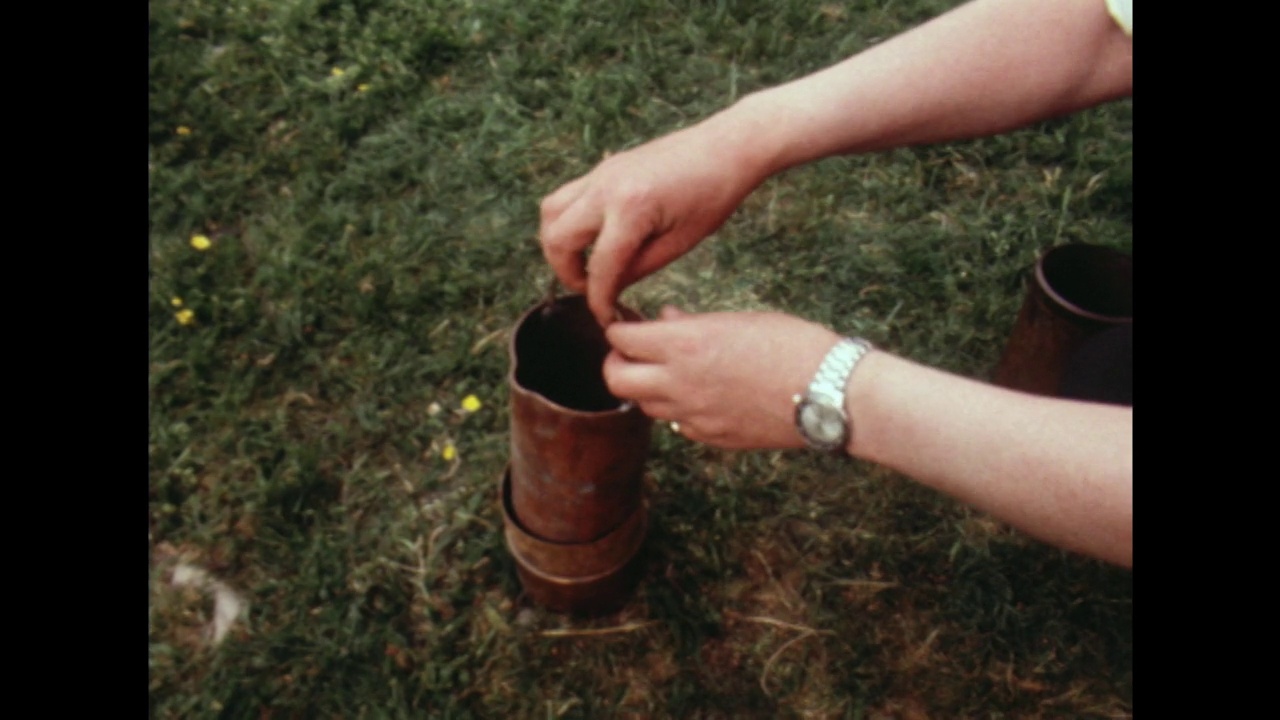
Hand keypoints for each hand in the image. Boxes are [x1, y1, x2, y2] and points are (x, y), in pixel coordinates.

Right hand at [539, 117, 765, 326]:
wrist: (725, 147)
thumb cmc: (713, 195)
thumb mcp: (679, 243)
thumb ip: (638, 269)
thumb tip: (609, 289)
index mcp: (631, 209)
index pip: (599, 268)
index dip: (598, 300)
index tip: (605, 317)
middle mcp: (606, 188)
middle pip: (558, 239)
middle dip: (567, 273)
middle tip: (590, 289)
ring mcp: (600, 173)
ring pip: (551, 212)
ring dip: (558, 244)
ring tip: (583, 264)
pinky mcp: (603, 168)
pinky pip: (566, 196)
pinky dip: (567, 221)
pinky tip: (593, 238)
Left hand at [602, 306, 841, 448]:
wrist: (829, 391)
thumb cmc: (792, 344)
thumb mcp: (739, 320)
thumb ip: (692, 324)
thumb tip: (665, 320)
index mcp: (684, 344)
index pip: (621, 337)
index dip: (619, 327)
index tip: (628, 322)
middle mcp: (679, 382)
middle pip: (615, 379)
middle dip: (616, 362)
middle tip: (631, 352)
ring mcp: (693, 415)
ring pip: (643, 405)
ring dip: (645, 387)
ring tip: (666, 371)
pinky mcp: (711, 437)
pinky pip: (676, 424)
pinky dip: (676, 409)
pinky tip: (697, 394)